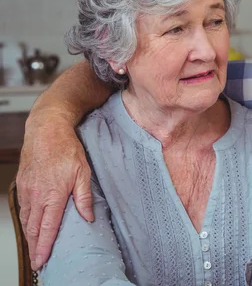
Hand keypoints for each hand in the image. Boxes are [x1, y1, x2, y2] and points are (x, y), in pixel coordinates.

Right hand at [16, 114, 92, 269]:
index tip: (42, 260)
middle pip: (34, 228)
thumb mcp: (83, 172)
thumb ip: (84, 197)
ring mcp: (27, 190)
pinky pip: (23, 208)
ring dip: (29, 236)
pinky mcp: (22, 184)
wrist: (46, 131)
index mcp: (53, 194)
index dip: (45, 246)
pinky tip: (29, 227)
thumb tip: (87, 217)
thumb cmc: (66, 149)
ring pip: (26, 219)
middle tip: (38, 262)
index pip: (48, 227)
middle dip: (35, 247)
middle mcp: (36, 195)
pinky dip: (25, 221)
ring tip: (34, 249)